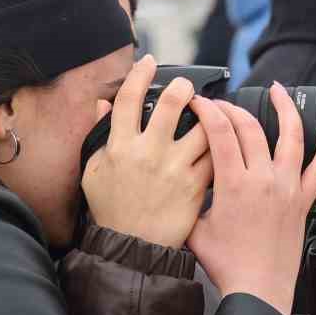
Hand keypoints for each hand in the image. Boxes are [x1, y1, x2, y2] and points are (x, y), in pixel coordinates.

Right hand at [82, 55, 211, 247]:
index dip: (139, 74)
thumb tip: (104, 104)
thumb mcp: (93, 173)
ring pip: (203, 127)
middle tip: (188, 87)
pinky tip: (221, 145)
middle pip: (172, 103)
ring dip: (210, 116)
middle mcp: (149, 153)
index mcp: (121, 147)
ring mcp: (176, 169)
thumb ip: (98, 136)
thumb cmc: (112, 212)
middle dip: (183, 87)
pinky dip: (221, 147)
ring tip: (210, 116)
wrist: (134, 251)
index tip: (148, 62)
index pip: (130, 99)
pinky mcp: (197, 186)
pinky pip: (216, 155)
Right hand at [185, 83, 315, 314]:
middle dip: (232, 108)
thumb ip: (190, 199)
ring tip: (278, 90)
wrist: (259, 291)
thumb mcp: (195, 228)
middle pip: (250, 127)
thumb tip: (181, 180)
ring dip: (285, 108)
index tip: (198, 102)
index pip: (221, 131)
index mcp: (234, 184)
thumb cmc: (225, 265)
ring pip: (291, 136)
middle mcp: (264, 179)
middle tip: (221, 104)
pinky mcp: (304, 201)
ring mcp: (288, 188)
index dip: (208, 110)